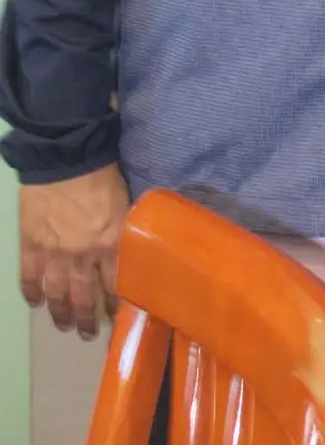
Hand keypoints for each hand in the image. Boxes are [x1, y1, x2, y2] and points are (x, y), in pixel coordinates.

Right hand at [19, 163, 129, 338]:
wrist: (66, 156)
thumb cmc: (102, 175)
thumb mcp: (124, 205)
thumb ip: (122, 232)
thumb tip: (128, 251)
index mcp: (110, 245)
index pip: (115, 286)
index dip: (115, 306)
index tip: (117, 319)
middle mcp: (82, 256)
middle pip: (84, 297)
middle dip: (87, 319)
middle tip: (88, 334)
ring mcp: (53, 253)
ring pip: (56, 294)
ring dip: (60, 313)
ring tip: (65, 325)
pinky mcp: (31, 244)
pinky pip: (29, 277)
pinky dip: (31, 292)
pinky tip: (35, 302)